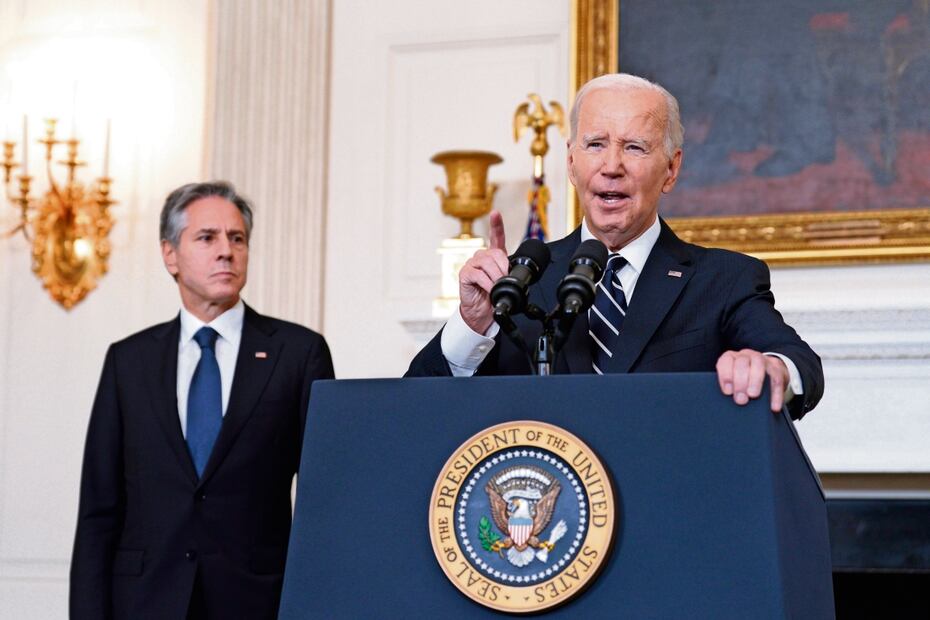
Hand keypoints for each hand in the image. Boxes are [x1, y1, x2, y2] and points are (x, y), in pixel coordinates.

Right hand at [458, 211, 508, 333]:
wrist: (481, 311)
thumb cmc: (492, 296)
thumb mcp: (505, 283)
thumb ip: (509, 274)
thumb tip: (515, 273)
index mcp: (492, 257)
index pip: (495, 237)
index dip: (496, 224)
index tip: (495, 213)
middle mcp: (481, 257)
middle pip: (495, 253)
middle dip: (504, 268)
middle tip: (505, 281)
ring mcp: (471, 264)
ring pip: (487, 263)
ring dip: (496, 277)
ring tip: (498, 287)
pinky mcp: (465, 274)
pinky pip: (478, 274)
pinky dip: (487, 283)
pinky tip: (489, 289)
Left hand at [716, 349, 788, 412]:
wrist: (766, 373)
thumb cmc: (744, 380)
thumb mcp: (733, 380)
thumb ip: (729, 387)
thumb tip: (728, 399)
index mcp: (732, 358)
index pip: (726, 361)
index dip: (726, 375)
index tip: (728, 392)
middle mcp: (746, 356)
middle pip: (742, 363)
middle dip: (740, 382)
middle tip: (740, 399)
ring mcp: (763, 360)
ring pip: (759, 364)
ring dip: (755, 381)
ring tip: (753, 396)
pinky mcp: (777, 369)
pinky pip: (777, 379)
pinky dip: (775, 394)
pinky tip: (773, 406)